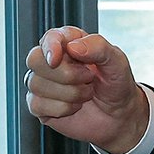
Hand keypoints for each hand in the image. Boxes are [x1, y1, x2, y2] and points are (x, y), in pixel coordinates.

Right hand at [25, 26, 149, 153]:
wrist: (118, 116)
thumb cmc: (115, 84)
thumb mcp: (117, 62)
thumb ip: (98, 48)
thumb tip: (73, 46)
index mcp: (68, 42)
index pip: (49, 37)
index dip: (50, 47)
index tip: (56, 59)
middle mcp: (50, 60)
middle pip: (35, 59)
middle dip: (66, 74)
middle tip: (88, 78)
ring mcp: (42, 82)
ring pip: (37, 84)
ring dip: (70, 93)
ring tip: (85, 93)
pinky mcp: (38, 104)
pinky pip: (37, 105)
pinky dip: (63, 108)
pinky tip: (75, 106)